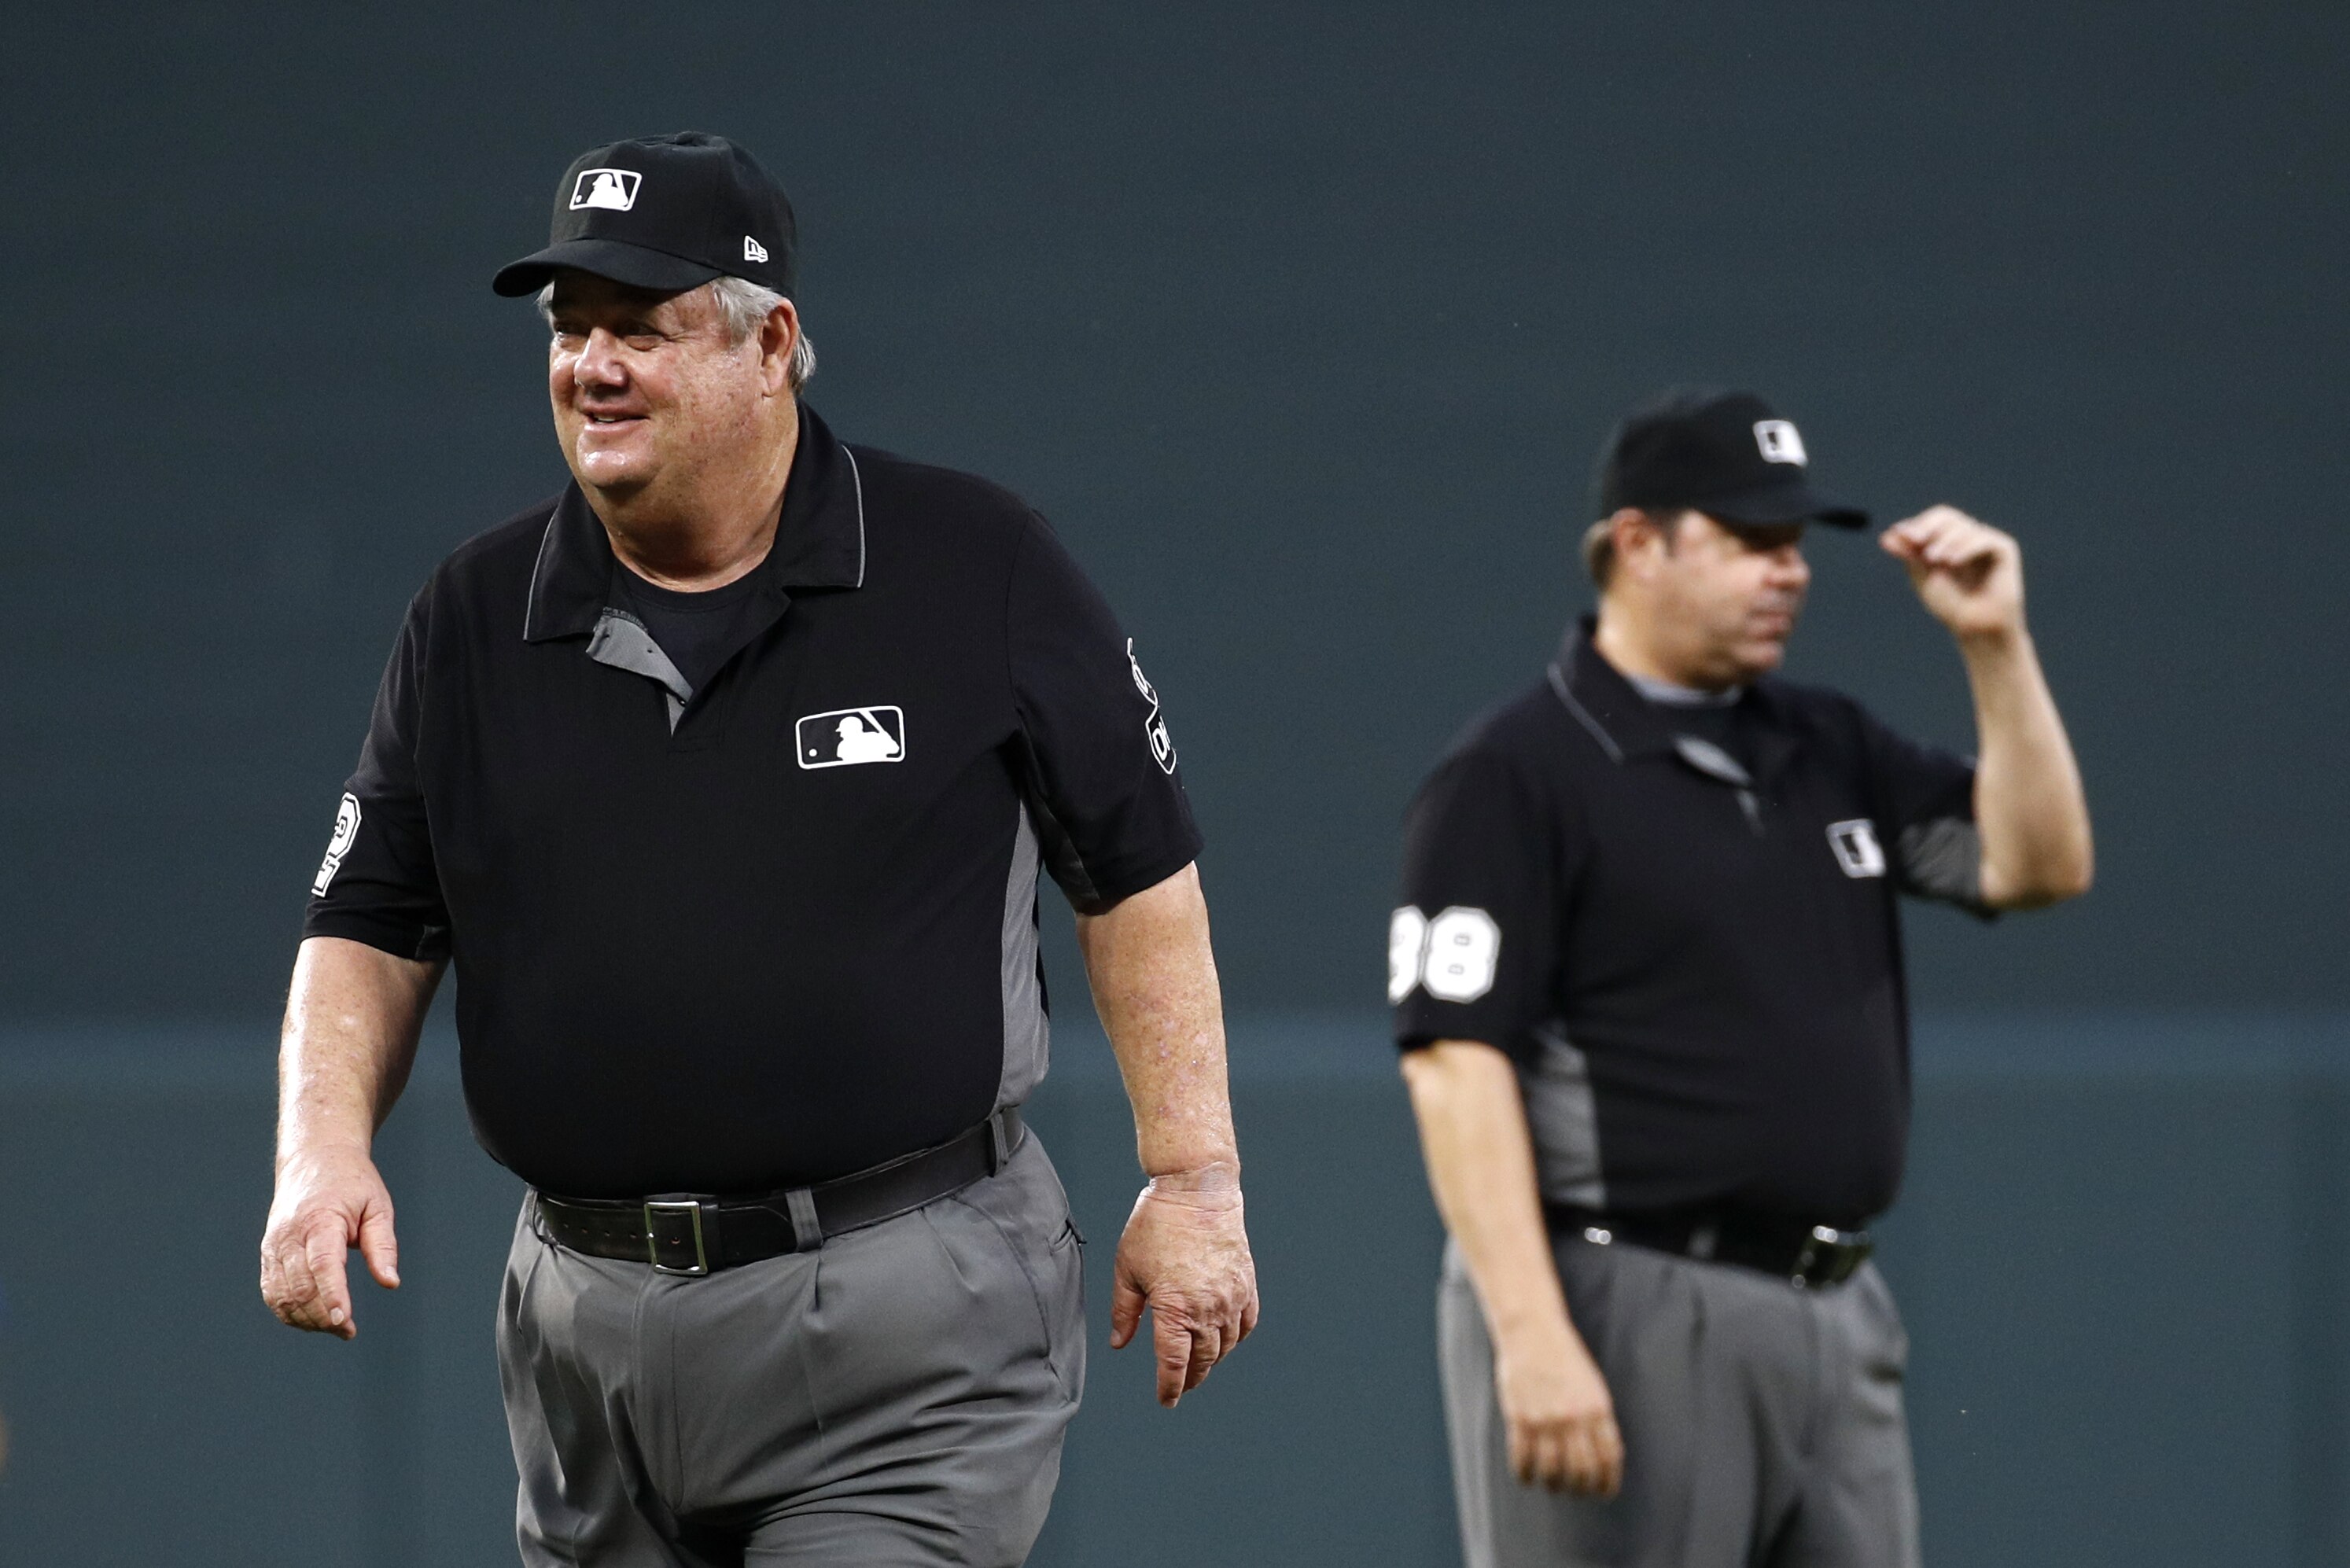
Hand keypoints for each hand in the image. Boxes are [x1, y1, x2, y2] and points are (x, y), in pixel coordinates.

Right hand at [259, 1144, 399, 1338]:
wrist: (313, 1160)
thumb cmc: (352, 1184)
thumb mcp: (378, 1206)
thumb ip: (383, 1246)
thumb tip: (390, 1283)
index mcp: (320, 1220)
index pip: (323, 1265)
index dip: (332, 1296)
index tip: (345, 1322)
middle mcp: (290, 1235)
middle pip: (300, 1287)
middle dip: (323, 1316)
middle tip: (348, 1331)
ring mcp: (274, 1245)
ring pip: (282, 1296)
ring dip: (306, 1320)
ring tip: (335, 1328)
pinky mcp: (267, 1253)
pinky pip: (272, 1292)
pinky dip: (288, 1312)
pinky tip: (312, 1320)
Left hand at [1108, 1163, 1259, 1406]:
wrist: (1196, 1190)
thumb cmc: (1156, 1225)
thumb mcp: (1127, 1269)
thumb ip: (1124, 1311)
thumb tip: (1119, 1343)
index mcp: (1175, 1309)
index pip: (1174, 1364)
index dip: (1169, 1387)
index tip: (1166, 1400)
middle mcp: (1207, 1309)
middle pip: (1202, 1360)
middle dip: (1190, 1378)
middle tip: (1180, 1386)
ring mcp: (1231, 1297)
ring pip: (1226, 1346)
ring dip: (1212, 1361)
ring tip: (1200, 1365)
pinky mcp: (1246, 1283)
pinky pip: (1246, 1323)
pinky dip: (1236, 1338)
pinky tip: (1225, 1340)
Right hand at [1494, 1317, 1621, 1495]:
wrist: (1532, 1331)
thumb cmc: (1564, 1357)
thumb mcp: (1593, 1386)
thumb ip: (1599, 1420)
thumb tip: (1605, 1458)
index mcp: (1598, 1408)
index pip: (1609, 1459)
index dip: (1607, 1482)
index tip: (1603, 1492)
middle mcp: (1574, 1417)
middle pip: (1581, 1471)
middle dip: (1580, 1488)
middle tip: (1576, 1490)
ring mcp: (1545, 1419)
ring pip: (1552, 1471)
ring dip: (1553, 1485)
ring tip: (1552, 1485)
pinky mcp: (1520, 1418)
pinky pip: (1522, 1460)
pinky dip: (1525, 1476)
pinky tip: (1527, 1477)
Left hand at [1880, 505, 2024, 641]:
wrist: (1976, 628)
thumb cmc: (1950, 605)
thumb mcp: (1923, 576)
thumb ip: (1909, 554)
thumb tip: (1886, 535)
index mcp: (1947, 542)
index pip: (1931, 521)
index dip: (1916, 525)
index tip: (1899, 534)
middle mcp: (1967, 538)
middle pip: (1947, 516)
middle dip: (1928, 527)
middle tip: (1914, 540)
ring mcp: (1986, 541)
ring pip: (1963, 526)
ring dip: (1944, 540)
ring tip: (1933, 558)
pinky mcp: (2004, 548)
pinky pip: (1983, 539)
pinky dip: (1965, 547)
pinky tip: (1952, 561)